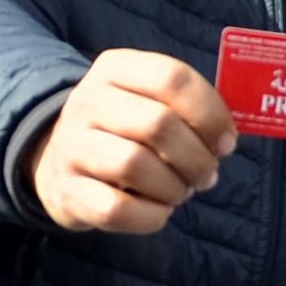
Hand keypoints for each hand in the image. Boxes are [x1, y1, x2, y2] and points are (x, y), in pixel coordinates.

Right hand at [29, 51, 235, 235]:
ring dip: (174, 187)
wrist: (57, 160)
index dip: (210, 113)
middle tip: (207, 174)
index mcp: (115, 69)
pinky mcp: (67, 191)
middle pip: (158, 124)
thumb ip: (189, 110)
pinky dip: (151, 216)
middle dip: (196, 157)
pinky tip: (159, 211)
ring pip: (135, 166)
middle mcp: (88, 102)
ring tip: (181, 192)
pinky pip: (117, 209)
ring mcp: (72, 147)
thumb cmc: (123, 130)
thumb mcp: (148, 101)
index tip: (227, 142)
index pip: (172, 78)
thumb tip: (226, 140)